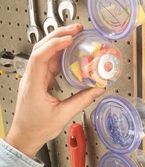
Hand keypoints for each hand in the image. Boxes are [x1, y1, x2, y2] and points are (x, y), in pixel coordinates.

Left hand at [5, 24, 104, 156]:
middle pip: (41, 49)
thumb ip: (82, 100)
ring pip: (45, 54)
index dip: (55, 45)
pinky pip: (49, 64)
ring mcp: (34, 79)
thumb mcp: (63, 115)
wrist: (25, 136)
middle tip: (76, 30)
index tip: (70, 39)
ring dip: (59, 43)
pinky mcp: (39, 82)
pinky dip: (60, 56)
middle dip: (59, 36)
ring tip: (75, 36)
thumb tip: (97, 89)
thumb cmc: (38, 128)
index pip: (40, 57)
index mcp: (33, 85)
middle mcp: (31, 78)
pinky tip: (70, 53)